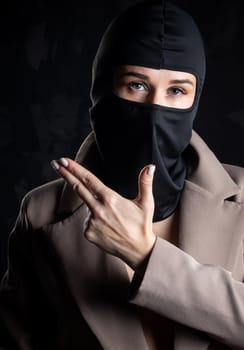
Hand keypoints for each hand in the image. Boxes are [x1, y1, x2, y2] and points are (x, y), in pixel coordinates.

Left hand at [50, 157, 155, 271]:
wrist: (138, 250)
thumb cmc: (142, 225)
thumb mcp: (146, 203)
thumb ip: (145, 183)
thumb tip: (149, 166)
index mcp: (110, 199)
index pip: (89, 180)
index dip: (75, 168)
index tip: (63, 160)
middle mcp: (98, 209)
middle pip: (78, 187)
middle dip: (65, 174)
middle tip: (55, 163)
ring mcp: (91, 222)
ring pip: (88, 207)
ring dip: (95, 207)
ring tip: (114, 219)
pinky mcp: (88, 233)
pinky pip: (88, 221)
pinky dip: (95, 220)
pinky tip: (108, 227)